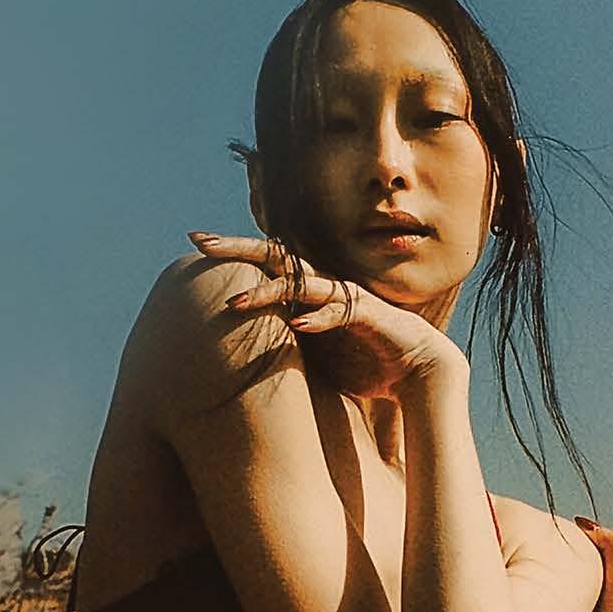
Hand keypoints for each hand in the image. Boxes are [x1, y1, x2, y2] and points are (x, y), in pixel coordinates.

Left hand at [187, 231, 463, 398]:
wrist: (417, 370)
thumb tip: (243, 356)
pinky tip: (298, 325)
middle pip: (276, 258)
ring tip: (235, 303)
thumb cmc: (364, 361)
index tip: (196, 242)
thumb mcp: (313, 355)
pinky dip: (320, 319)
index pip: (267, 263)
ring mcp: (346, 297)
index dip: (234, 251)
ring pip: (302, 284)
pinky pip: (341, 312)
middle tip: (199, 241)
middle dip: (238, 249)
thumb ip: (284, 344)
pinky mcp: (369, 315)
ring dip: (268, 293)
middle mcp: (325, 285)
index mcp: (310, 290)